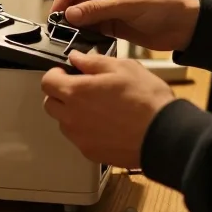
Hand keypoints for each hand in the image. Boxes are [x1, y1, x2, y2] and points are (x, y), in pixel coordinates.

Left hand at [41, 51, 174, 168]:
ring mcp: (81, 138)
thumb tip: (78, 58)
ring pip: (64, 123)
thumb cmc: (147, 101)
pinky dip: (86, 130)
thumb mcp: (122, 67)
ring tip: (98, 107)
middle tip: (81, 88)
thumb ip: (94, 62)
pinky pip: (79, 138)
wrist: (165, 135)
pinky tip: (107, 123)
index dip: (56, 74)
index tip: (67, 73)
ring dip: (72, 113)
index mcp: (76, 92)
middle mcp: (72, 117)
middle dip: (61, 94)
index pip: (47, 81)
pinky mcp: (91, 153)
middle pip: (51, 103)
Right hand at [52, 0, 198, 51]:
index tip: (57, 10)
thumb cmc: (164, 5)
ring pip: (81, 12)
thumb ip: (98, 9)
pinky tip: (80, 39)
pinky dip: (83, 33)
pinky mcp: (112, 23)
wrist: (184, 26)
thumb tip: (71, 13)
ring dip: (74, 23)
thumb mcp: (129, 4)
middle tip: (58, 25)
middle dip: (66, 9)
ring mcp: (108, 6)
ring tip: (67, 34)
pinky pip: (91, 26)